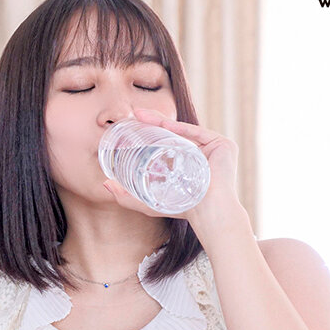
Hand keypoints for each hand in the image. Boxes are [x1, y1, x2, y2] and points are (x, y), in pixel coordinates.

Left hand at [102, 108, 249, 231]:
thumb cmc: (183, 210)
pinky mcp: (224, 145)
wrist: (208, 213)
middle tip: (133, 115)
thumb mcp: (149, 203)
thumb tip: (105, 185)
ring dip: (161, 121)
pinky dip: (181, 129)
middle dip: (152, 122)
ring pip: (183, 131)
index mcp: (190, 161)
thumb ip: (128, 196)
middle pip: (174, 133)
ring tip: (140, 116)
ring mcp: (214, 148)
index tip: (130, 126)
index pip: (167, 142)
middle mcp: (203, 152)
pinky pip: (198, 133)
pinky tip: (164, 125)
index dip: (148, 133)